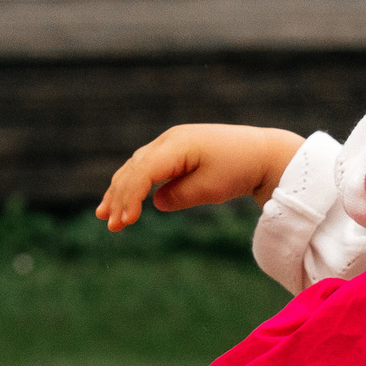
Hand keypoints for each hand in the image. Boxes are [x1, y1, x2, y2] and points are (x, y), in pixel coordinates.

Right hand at [95, 124, 306, 230]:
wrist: (261, 153)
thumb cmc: (239, 169)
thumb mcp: (211, 189)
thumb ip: (180, 196)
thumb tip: (156, 202)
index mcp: (178, 145)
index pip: (143, 171)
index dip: (130, 197)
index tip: (125, 221)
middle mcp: (169, 140)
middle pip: (134, 168)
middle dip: (119, 197)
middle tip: (111, 225)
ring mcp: (171, 144)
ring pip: (136, 167)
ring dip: (120, 191)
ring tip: (105, 216)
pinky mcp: (175, 151)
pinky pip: (147, 167)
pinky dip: (134, 184)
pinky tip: (123, 201)